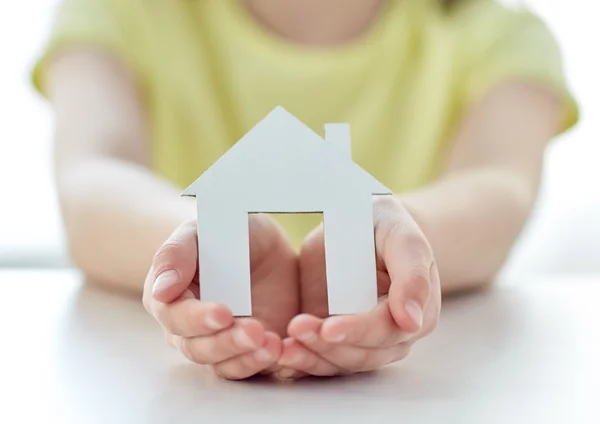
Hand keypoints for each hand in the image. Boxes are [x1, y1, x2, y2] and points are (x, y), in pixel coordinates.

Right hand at [143, 214, 298, 379]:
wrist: (265, 245)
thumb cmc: (227, 232)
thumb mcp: (203, 229)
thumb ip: (176, 254)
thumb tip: (161, 291)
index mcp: (169, 297)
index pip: (175, 317)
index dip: (197, 319)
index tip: (223, 313)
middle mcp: (187, 328)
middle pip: (197, 347)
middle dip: (226, 342)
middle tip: (254, 330)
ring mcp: (217, 343)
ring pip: (222, 364)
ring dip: (246, 357)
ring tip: (272, 343)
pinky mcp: (246, 352)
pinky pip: (249, 368)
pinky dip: (264, 363)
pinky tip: (280, 350)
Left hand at [276, 196, 440, 377]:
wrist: (359, 222)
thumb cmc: (386, 226)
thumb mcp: (403, 238)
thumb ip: (412, 275)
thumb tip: (412, 321)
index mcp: (418, 313)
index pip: (386, 331)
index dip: (358, 331)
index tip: (328, 328)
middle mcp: (392, 336)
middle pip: (360, 354)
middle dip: (326, 347)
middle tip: (296, 329)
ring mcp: (362, 341)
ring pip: (338, 363)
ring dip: (310, 358)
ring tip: (281, 348)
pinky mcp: (334, 340)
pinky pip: (320, 359)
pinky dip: (300, 360)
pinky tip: (280, 355)